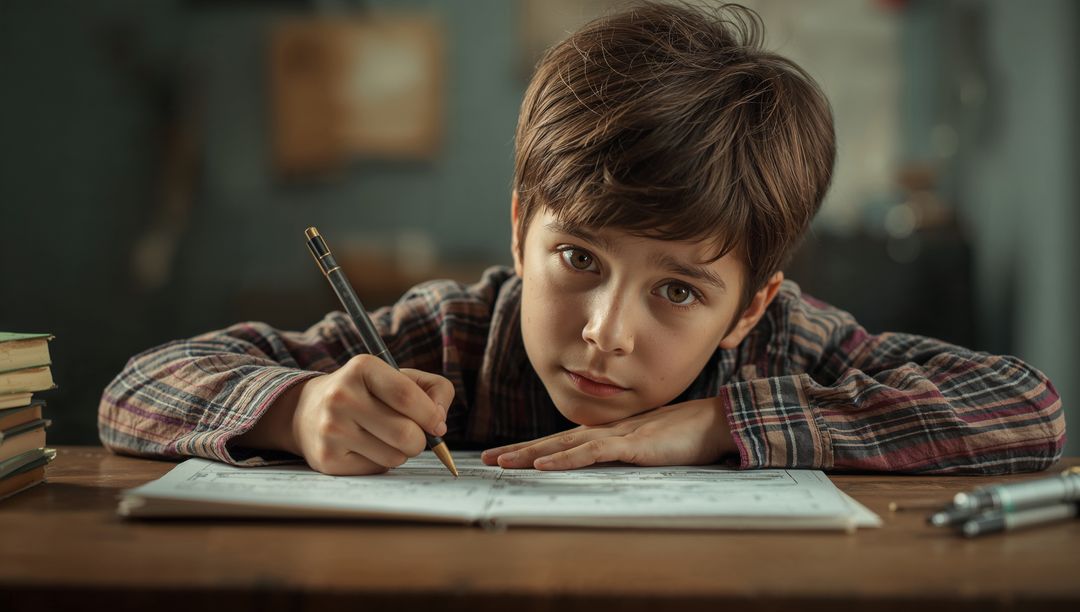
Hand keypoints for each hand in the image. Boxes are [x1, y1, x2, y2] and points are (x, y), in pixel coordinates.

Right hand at [291, 355, 453, 474]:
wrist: (308, 410)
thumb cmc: (367, 393)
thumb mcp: (399, 376)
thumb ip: (435, 389)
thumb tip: (440, 423)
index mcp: (362, 368)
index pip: (406, 396)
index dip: (431, 415)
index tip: (438, 425)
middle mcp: (341, 397)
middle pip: (405, 433)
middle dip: (421, 440)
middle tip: (415, 435)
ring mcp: (331, 429)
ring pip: (394, 456)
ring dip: (401, 452)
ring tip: (386, 438)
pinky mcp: (327, 458)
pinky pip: (376, 469)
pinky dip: (381, 462)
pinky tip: (365, 447)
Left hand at [481, 397, 735, 469]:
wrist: (716, 421)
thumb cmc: (687, 435)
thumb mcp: (650, 447)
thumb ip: (628, 453)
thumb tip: (608, 463)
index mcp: (611, 433)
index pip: (564, 441)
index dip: (535, 447)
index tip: (507, 455)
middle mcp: (607, 431)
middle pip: (555, 441)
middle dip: (520, 450)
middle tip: (487, 459)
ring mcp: (618, 436)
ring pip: (565, 446)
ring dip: (532, 454)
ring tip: (503, 463)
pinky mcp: (632, 446)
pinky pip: (591, 454)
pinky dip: (565, 459)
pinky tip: (544, 465)